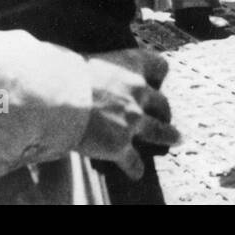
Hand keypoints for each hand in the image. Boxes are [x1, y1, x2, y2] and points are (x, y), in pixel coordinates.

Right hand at [78, 49, 179, 180]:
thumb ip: (101, 70)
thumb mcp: (90, 61)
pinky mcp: (119, 144)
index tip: (156, 82)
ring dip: (169, 136)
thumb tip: (83, 69)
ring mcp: (132, 118)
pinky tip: (136, 173)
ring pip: (160, 130)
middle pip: (162, 102)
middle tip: (163, 115)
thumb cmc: (65, 73)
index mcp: (131, 65)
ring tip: (176, 139)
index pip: (159, 65)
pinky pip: (132, 160)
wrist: (58, 96)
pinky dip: (134, 167)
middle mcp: (137, 91)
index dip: (158, 76)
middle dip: (164, 110)